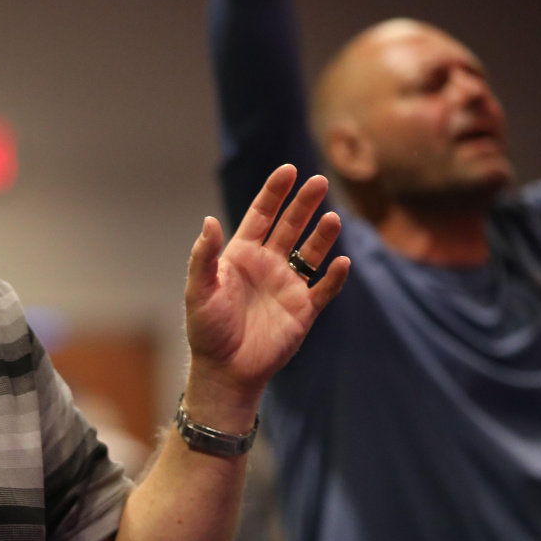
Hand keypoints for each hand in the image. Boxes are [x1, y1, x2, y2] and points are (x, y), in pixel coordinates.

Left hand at [183, 165, 348, 421]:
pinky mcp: (303, 310)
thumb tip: (209, 222)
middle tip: (319, 181)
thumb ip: (204, 257)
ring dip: (322, 235)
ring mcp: (288, 286)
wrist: (225, 370)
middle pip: (290, 226)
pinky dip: (335, 277)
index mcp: (241, 255)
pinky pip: (324, 289)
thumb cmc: (207, 330)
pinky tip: (342, 263)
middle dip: (304, 204)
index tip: (288, 170)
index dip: (275, 192)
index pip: (262, 215)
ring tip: (333, 217)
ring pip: (311, 252)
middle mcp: (268, 265)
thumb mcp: (198, 291)